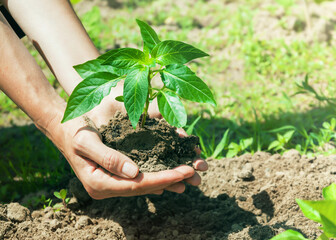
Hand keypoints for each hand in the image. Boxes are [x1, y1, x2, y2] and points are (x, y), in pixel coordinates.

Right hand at [47, 112, 198, 198]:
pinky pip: (141, 177)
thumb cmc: (73, 132)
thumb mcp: (86, 142)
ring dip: (168, 179)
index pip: (137, 185)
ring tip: (190, 174)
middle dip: (171, 179)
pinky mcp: (117, 174)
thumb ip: (108, 158)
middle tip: (194, 171)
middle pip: (144, 187)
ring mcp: (112, 182)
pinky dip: (158, 173)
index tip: (184, 172)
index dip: (163, 178)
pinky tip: (172, 172)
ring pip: (145, 184)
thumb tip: (134, 173)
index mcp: (99, 183)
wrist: (63, 128)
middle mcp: (107, 187)